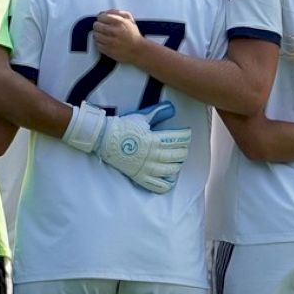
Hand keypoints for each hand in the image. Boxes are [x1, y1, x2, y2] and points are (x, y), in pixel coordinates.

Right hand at [63, 101, 191, 193]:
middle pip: (177, 155)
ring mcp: (147, 168)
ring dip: (177, 165)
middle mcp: (153, 155)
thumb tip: (171, 108)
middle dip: (184, 151)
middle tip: (184, 147)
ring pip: (170, 170)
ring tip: (177, 161)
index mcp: (154, 140)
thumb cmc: (123, 127)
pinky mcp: (140, 177)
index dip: (186, 136)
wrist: (105, 139)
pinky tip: (170, 179)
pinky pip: (157, 185)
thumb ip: (158, 113)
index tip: (187, 134)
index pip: (178, 139)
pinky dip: (167, 184)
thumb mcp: (142, 117)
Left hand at [93, 10, 144, 63]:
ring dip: (98, 35)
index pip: (101, 17)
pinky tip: (105, 42)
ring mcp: (111, 42)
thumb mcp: (129, 19)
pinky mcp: (108, 51)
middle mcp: (115, 32)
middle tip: (101, 27)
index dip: (100, 18)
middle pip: (96, 26)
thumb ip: (117, 12)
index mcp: (120, 22)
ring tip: (103, 35)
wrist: (138, 50)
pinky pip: (97, 45)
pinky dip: (99, 43)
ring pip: (95, 35)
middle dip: (98, 26)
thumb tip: (104, 12)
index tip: (102, 20)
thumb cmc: (133, 34)